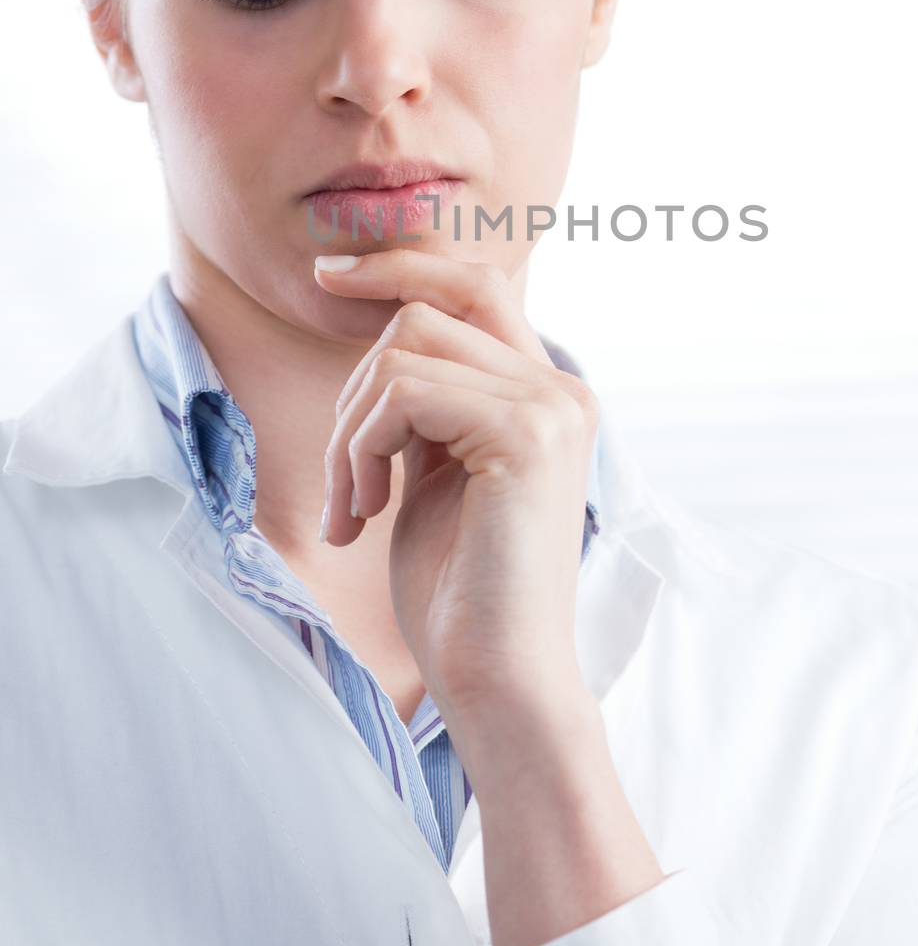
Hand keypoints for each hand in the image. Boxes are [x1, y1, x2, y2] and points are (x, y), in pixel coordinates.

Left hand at [313, 250, 599, 720]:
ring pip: (402, 351)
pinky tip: (367, 515)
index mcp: (546, 392)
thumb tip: (386, 332)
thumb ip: (429, 399)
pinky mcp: (525, 434)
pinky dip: (359, 450)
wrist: (497, 680)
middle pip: (426, 311)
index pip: (475, 282)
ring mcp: (550, 406)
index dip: (401, 264)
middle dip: (355, 386)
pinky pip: (402, 393)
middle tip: (343, 477)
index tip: (328, 273)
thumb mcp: (435, 471)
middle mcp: (561, 386)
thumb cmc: (459, 590)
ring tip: (356, 508)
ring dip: (350, 432)